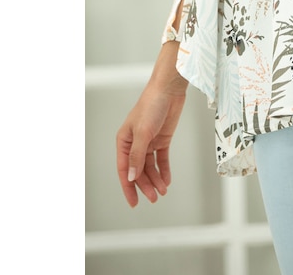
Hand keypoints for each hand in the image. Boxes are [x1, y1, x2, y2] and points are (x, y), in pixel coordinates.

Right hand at [116, 41, 188, 206]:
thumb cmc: (151, 105)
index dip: (128, 187)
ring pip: (150, 167)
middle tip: (154, 198)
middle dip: (145, 185)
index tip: (134, 202)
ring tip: (162, 191)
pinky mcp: (162, 139)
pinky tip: (167, 180)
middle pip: (138, 170)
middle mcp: (135, 143)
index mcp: (124, 141)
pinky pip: (161, 159)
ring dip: (156, 179)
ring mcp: (149, 141)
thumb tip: (131, 176)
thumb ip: (137, 156)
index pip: (123, 169)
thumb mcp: (143, 132)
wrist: (169, 89)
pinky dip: (164, 170)